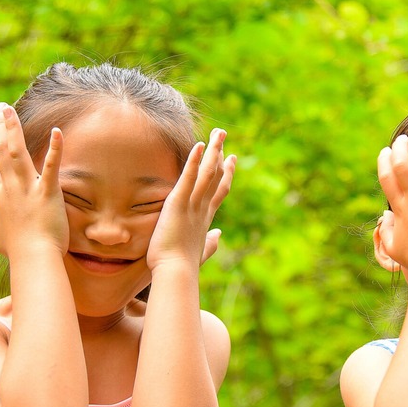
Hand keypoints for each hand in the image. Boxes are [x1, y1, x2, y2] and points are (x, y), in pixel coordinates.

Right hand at [0, 103, 69, 256]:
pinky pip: (50, 167)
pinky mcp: (47, 193)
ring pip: (18, 153)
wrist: (34, 260)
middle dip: (1, 127)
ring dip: (14, 129)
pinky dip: (55, 149)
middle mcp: (10, 188)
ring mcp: (27, 189)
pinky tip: (58, 131)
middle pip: (2, 151)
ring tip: (9, 110)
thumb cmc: (17, 250)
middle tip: (0, 108)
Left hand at [147, 129, 236, 270]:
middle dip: (221, 154)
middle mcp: (203, 208)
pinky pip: (189, 177)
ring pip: (208, 172)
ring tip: (218, 132)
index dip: (226, 174)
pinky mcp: (179, 203)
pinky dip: (195, 161)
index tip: (231, 159)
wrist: (176, 273)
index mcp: (206, 219)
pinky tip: (199, 145)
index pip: (219, 191)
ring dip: (214, 150)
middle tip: (223, 135)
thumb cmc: (183, 267)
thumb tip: (218, 236)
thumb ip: (210, 243)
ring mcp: (193, 205)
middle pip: (216, 176)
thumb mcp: (200, 252)